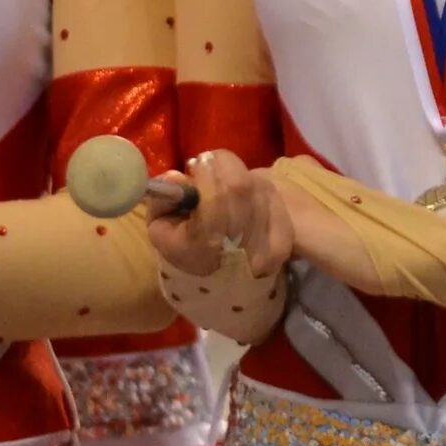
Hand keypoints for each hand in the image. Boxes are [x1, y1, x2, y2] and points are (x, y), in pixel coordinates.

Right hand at [147, 152, 291, 281]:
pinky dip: (257, 188)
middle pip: (241, 187)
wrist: (216, 280)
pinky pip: (273, 195)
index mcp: (204, 245)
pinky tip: (245, 198)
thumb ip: (164, 200)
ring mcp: (268, 244)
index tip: (197, 165)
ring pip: (258, 186)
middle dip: (223, 167)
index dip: (207, 172)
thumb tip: (178, 175)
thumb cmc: (183, 249)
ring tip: (225, 186)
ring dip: (240, 177)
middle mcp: (240, 249)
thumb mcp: (160, 227)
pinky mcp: (284, 239)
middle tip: (211, 168)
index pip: (216, 196)